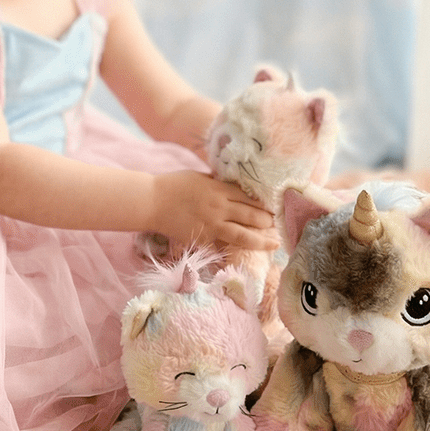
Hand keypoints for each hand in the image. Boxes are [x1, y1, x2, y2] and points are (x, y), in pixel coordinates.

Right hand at [147, 171, 278, 252]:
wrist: (152, 201)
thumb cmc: (173, 185)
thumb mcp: (200, 176)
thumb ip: (218, 183)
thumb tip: (233, 186)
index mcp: (219, 189)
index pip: (249, 198)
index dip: (263, 204)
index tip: (273, 207)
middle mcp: (220, 208)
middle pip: (251, 216)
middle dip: (267, 221)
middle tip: (277, 225)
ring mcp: (212, 225)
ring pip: (243, 235)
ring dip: (261, 240)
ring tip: (274, 243)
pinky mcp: (203, 239)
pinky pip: (223, 246)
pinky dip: (234, 250)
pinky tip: (246, 254)